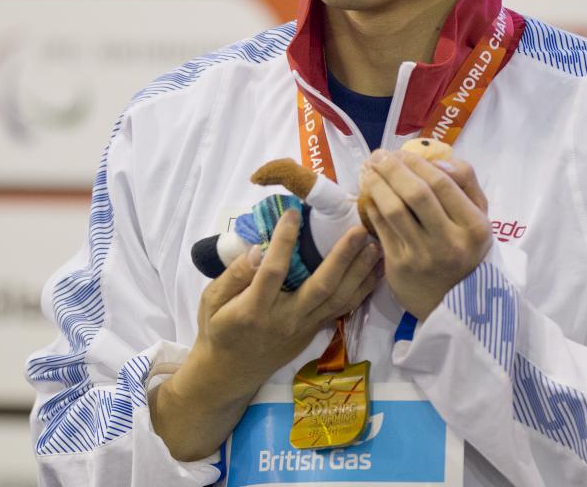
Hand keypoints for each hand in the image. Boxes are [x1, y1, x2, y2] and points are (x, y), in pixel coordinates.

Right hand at [151, 210, 380, 459]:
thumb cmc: (218, 330)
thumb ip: (233, 276)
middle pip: (320, 288)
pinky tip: (376, 270)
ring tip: (376, 245)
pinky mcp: (314, 331)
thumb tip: (257, 250)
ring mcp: (304, 328)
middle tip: (358, 230)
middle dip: (342, 258)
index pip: (273, 272)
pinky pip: (342, 309)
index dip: (284, 242)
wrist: (230, 373)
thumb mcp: (211, 301)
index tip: (294, 214)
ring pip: (338, 300)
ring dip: (360, 272)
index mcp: (254, 310)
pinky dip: (361, 289)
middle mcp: (285, 320)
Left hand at [359, 149, 492, 320]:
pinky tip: (368, 194)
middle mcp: (449, 241)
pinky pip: (381, 227)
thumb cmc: (464, 248)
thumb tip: (437, 159)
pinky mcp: (399, 267)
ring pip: (393, 209)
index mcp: (474, 226)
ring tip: (368, 170)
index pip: (442, 183)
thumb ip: (465, 183)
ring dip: (376, 184)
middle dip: (392, 169)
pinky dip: (372, 206)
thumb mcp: (479, 217)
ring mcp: (422, 256)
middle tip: (379, 155)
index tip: (401, 152)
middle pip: (416, 193)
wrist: (452, 302)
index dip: (416, 162)